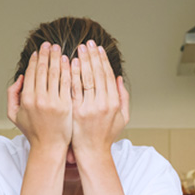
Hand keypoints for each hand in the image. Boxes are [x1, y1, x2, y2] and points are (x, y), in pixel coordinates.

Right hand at [7, 42, 72, 149]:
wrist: (49, 147)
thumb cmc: (33, 131)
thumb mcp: (14, 114)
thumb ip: (12, 94)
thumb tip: (20, 77)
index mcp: (26, 99)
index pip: (31, 73)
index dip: (35, 60)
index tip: (39, 50)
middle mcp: (39, 99)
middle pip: (44, 70)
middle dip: (47, 55)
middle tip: (51, 44)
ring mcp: (54, 102)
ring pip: (56, 74)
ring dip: (58, 59)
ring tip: (60, 49)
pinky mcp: (67, 106)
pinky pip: (68, 84)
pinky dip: (69, 71)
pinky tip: (70, 62)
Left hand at [70, 40, 129, 155]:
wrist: (91, 151)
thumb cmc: (106, 135)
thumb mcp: (122, 117)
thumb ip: (123, 97)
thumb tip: (119, 78)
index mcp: (114, 103)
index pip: (108, 75)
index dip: (103, 60)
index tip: (98, 48)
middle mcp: (103, 104)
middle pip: (97, 74)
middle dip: (92, 56)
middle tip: (87, 43)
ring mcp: (89, 107)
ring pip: (85, 78)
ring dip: (82, 61)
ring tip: (78, 49)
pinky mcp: (76, 111)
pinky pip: (73, 89)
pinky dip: (72, 75)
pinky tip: (71, 64)